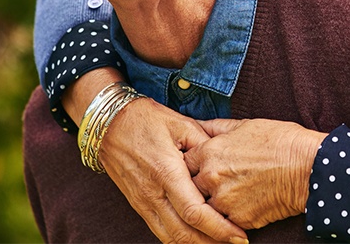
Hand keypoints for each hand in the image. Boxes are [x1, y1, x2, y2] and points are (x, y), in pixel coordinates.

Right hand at [63, 70, 246, 243]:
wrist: (110, 124)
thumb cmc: (148, 119)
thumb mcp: (182, 124)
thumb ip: (205, 146)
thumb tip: (224, 164)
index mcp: (166, 172)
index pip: (195, 212)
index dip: (219, 228)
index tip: (239, 234)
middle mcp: (153, 194)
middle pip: (184, 234)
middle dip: (212, 243)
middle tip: (237, 243)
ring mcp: (143, 203)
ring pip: (171, 238)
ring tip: (220, 243)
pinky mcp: (139, 206)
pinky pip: (160, 232)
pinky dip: (180, 239)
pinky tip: (197, 237)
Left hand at [184, 118, 325, 230]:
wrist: (307, 166)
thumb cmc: (279, 141)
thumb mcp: (245, 125)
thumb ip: (217, 128)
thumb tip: (199, 126)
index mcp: (210, 151)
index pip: (183, 162)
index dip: (189, 164)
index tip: (196, 165)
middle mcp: (211, 177)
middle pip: (189, 187)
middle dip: (196, 186)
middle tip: (212, 182)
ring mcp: (223, 201)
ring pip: (204, 208)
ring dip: (211, 203)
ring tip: (229, 195)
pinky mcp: (238, 220)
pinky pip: (223, 222)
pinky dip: (229, 216)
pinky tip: (242, 205)